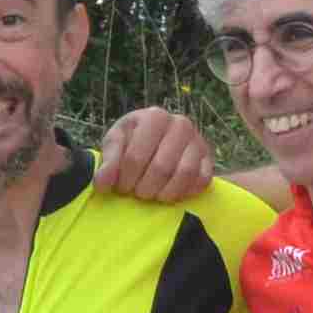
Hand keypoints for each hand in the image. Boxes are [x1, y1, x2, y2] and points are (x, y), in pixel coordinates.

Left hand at [93, 104, 215, 200]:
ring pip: (183, 175)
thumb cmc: (134, 140)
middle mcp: (181, 124)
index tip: (120, 188)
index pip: (136, 157)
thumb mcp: (116, 143)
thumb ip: (108, 162)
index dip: (125, 179)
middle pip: (161, 168)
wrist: (159, 139)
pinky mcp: (209, 159)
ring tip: (152, 195)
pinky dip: (184, 192)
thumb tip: (102, 185)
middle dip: (144, 189)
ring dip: (164, 194)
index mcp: (155, 117)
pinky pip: (201, 181)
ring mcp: (198, 141)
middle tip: (136, 194)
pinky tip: (169, 193)